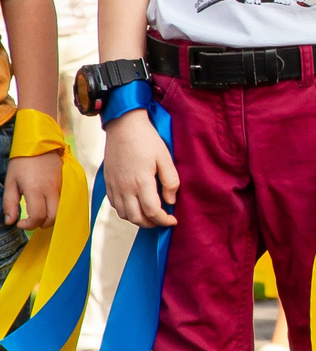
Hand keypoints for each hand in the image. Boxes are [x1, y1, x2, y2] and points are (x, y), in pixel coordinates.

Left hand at [4, 149, 58, 231]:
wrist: (41, 145)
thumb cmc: (22, 163)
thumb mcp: (11, 182)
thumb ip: (9, 203)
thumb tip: (10, 221)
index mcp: (36, 190)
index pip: (38, 216)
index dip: (29, 225)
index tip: (19, 223)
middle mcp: (51, 191)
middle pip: (53, 217)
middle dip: (41, 224)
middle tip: (30, 221)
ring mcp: (61, 188)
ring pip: (60, 211)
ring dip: (50, 217)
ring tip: (38, 214)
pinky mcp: (66, 186)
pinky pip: (63, 203)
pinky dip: (55, 210)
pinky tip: (45, 205)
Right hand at [104, 109, 178, 227]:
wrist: (123, 125)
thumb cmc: (147, 140)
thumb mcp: (165, 158)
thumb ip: (170, 181)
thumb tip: (171, 201)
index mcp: (141, 182)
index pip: (152, 211)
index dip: (164, 220)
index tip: (173, 221)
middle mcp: (125, 187)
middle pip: (136, 218)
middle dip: (151, 224)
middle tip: (163, 220)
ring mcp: (114, 186)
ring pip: (124, 214)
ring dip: (138, 219)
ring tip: (151, 214)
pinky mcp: (108, 182)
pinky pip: (115, 205)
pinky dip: (126, 211)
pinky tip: (136, 204)